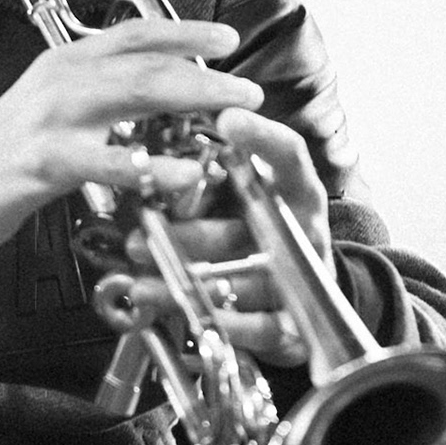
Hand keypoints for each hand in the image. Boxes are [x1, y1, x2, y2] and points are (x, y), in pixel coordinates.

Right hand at [0, 18, 263, 254]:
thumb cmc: (13, 150)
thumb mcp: (59, 107)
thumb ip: (106, 95)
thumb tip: (166, 96)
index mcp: (69, 61)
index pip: (135, 34)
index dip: (185, 32)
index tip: (227, 39)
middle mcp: (63, 78)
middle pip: (146, 63)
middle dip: (205, 72)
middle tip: (248, 87)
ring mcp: (52, 116)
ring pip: (133, 96)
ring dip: (191, 101)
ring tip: (232, 115)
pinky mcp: (44, 159)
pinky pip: (105, 159)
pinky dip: (148, 164)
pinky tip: (182, 172)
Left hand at [118, 106, 332, 368]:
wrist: (304, 288)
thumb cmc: (264, 227)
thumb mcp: (248, 190)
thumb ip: (218, 167)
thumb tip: (163, 132)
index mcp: (296, 187)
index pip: (288, 154)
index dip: (263, 136)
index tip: (228, 118)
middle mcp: (303, 228)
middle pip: (252, 227)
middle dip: (194, 231)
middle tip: (144, 229)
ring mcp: (303, 276)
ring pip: (247, 279)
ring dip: (190, 281)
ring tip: (141, 281)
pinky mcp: (292, 322)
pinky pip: (256, 326)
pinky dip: (217, 322)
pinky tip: (180, 314)